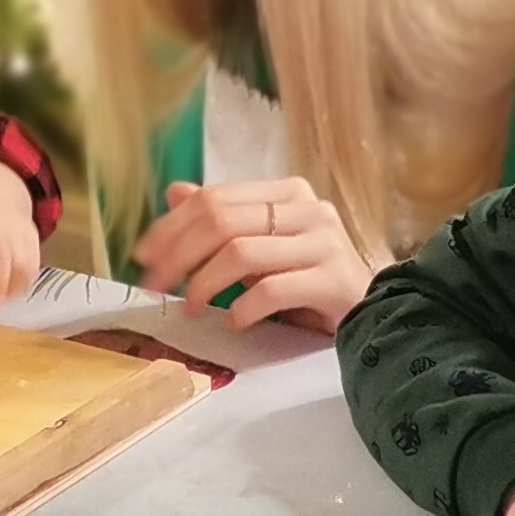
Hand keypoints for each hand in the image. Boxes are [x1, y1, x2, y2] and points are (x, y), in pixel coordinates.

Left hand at [133, 178, 375, 331]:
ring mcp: (325, 243)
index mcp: (287, 193)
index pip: (215, 199)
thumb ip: (222, 220)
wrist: (372, 312)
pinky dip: (243, 309)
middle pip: (222, 222)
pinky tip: (234, 323)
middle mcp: (309, 210)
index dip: (171, 228)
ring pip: (242, 254)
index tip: (143, 259)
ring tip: (193, 308)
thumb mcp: (261, 248)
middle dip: (178, 256)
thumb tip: (175, 192)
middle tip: (157, 287)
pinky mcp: (335, 280)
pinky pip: (272, 290)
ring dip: (205, 284)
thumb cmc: (310, 282)